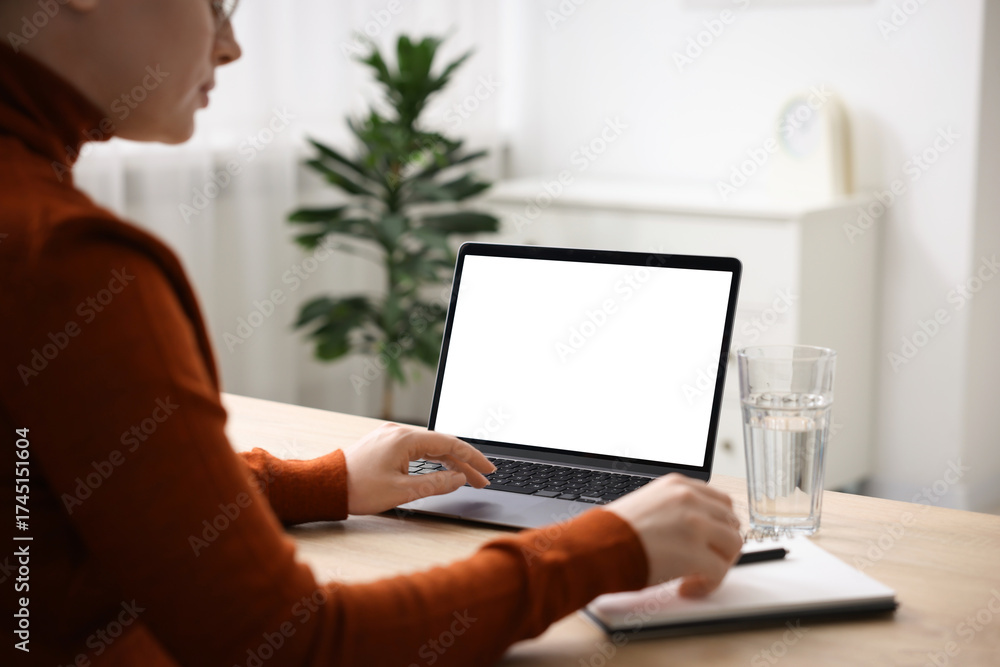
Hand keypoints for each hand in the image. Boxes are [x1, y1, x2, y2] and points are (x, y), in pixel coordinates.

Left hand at [342, 422, 495, 514]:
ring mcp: (390, 437)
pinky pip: (416, 449)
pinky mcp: (384, 445)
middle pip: (441, 445)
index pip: (449, 444)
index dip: (472, 458)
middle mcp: (398, 432)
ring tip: (467, 478)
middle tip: (483, 479)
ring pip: (429, 447)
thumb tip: (459, 480)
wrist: (324, 486)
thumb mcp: (402, 491)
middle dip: (464, 462)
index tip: (488, 469)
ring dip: (449, 462)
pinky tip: (442, 470)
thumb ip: (435, 484)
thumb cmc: (357, 489)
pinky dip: (432, 460)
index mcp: (404, 439)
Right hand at [604, 473, 742, 596]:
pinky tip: (687, 587)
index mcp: (678, 486)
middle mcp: (690, 499)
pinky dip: (708, 584)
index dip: (718, 525)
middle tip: (707, 561)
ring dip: (719, 564)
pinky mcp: (695, 553)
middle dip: (722, 544)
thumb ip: (675, 509)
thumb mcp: (648, 505)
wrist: (596, 547)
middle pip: (731, 522)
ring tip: (696, 575)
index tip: (711, 540)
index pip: (720, 501)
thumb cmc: (612, 533)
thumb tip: (694, 529)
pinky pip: (720, 572)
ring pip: (733, 545)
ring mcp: (695, 524)